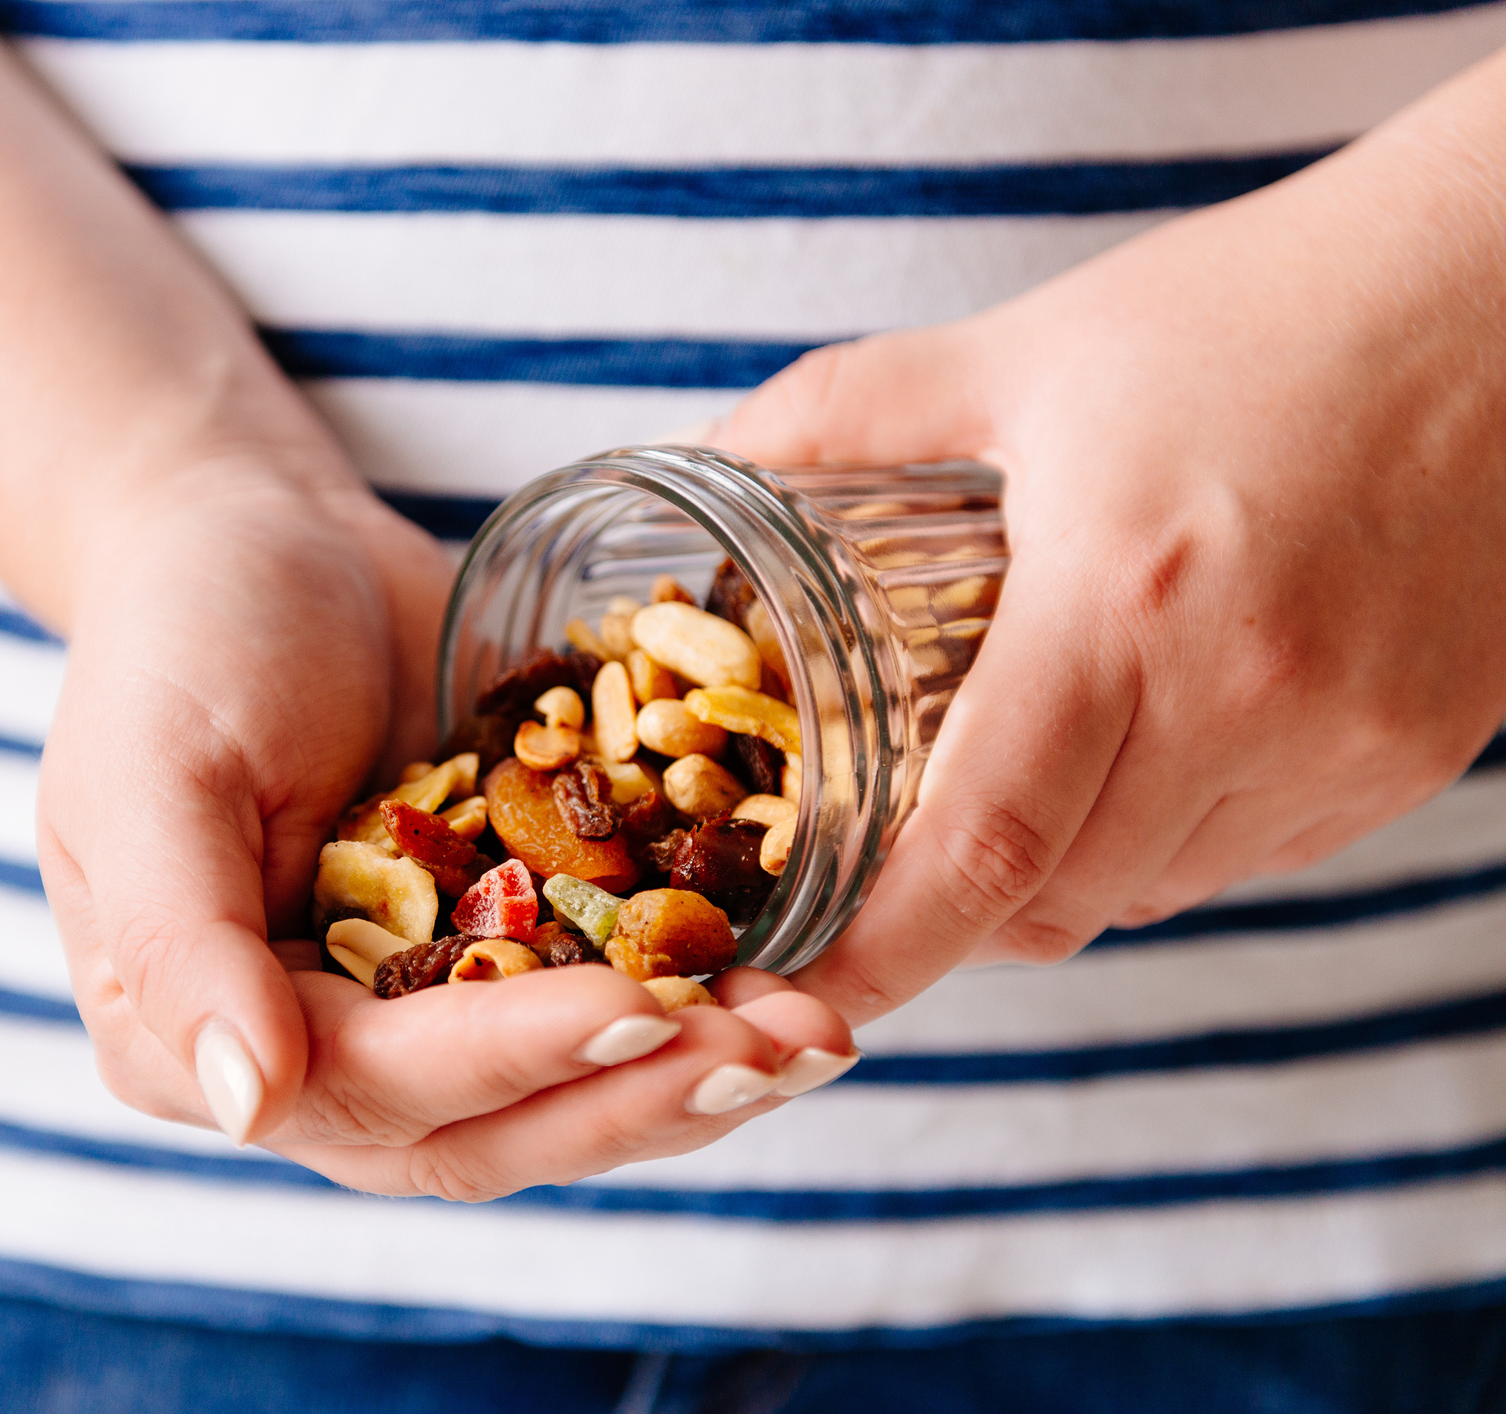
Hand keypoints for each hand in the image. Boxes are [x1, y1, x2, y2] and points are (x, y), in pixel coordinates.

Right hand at [36, 461, 853, 1198]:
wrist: (262, 541)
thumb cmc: (181, 639)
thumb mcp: (149, 770)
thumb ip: (177, 942)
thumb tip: (251, 1108)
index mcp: (201, 1042)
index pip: (372, 1090)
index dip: (511, 1061)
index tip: (640, 1008)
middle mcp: (316, 1056)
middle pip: (487, 1129)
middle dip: (634, 1097)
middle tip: (771, 1051)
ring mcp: (419, 1011)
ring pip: (564, 1093)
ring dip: (690, 1074)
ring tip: (814, 1033)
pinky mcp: (507, 948)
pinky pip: (607, 998)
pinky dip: (700, 998)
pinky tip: (799, 974)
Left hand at [708, 61, 1505, 1025]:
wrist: (1504, 285)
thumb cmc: (1258, 309)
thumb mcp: (1028, 353)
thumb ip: (848, 412)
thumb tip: (709, 454)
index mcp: (1123, 603)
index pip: (979, 849)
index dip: (879, 949)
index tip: (799, 985)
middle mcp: (1245, 697)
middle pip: (1057, 898)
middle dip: (952, 914)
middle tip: (881, 868)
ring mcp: (1347, 741)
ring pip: (1153, 891)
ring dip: (1061, 875)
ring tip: (1015, 787)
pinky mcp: (1416, 753)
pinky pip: (1254, 858)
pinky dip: (1169, 842)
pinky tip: (1143, 755)